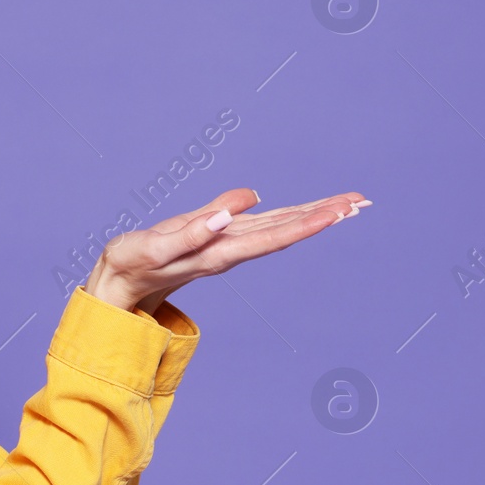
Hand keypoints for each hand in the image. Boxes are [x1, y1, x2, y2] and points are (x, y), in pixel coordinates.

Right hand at [80, 188, 370, 313]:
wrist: (123, 283)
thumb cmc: (134, 264)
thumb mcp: (157, 247)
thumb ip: (194, 230)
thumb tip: (232, 211)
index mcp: (221, 251)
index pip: (273, 237)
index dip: (307, 224)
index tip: (338, 212)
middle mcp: (233, 249)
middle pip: (287, 231)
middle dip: (324, 216)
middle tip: (362, 201)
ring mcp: (230, 244)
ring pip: (281, 228)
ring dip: (316, 216)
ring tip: (351, 203)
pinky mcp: (223, 238)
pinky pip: (266, 226)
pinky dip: (292, 216)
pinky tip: (313, 212)